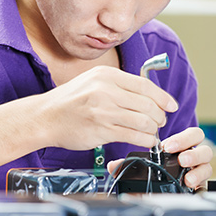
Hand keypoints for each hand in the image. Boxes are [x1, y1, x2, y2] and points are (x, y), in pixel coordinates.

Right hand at [36, 66, 177, 150]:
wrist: (44, 117)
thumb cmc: (70, 101)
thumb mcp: (93, 82)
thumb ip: (118, 85)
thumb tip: (148, 95)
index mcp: (107, 75)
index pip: (145, 85)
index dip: (163, 97)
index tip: (171, 105)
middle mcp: (106, 90)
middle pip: (148, 104)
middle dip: (159, 115)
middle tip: (160, 121)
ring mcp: (104, 110)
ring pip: (143, 120)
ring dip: (153, 129)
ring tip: (153, 132)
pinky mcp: (101, 130)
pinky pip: (133, 135)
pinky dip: (145, 139)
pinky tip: (146, 140)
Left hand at [107, 126, 212, 189]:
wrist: (166, 193)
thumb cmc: (157, 172)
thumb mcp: (143, 166)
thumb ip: (129, 164)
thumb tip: (113, 166)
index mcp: (182, 146)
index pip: (192, 135)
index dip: (182, 138)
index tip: (167, 146)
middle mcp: (194, 156)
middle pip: (204, 146)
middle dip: (192, 151)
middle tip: (180, 159)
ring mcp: (199, 170)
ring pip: (207, 163)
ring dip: (197, 167)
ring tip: (186, 175)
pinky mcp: (201, 184)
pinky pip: (206, 182)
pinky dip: (200, 183)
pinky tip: (190, 185)